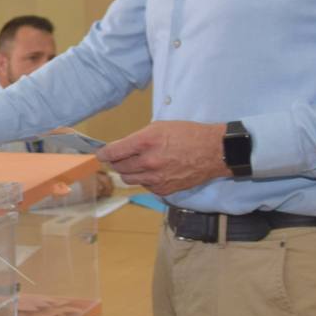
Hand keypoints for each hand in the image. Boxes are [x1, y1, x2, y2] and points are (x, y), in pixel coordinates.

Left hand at [96, 121, 227, 196]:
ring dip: (129, 172)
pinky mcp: (163, 189)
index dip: (104, 153)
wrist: (214, 152)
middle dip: (116, 162)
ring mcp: (156, 177)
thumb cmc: (188, 134)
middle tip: (120, 158)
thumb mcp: (160, 127)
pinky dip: (145, 179)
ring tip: (138, 164)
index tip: (101, 154)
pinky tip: (154, 171)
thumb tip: (122, 148)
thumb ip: (138, 138)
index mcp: (146, 141)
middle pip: (119, 167)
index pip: (113, 152)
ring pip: (128, 179)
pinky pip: (144, 186)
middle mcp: (149, 161)